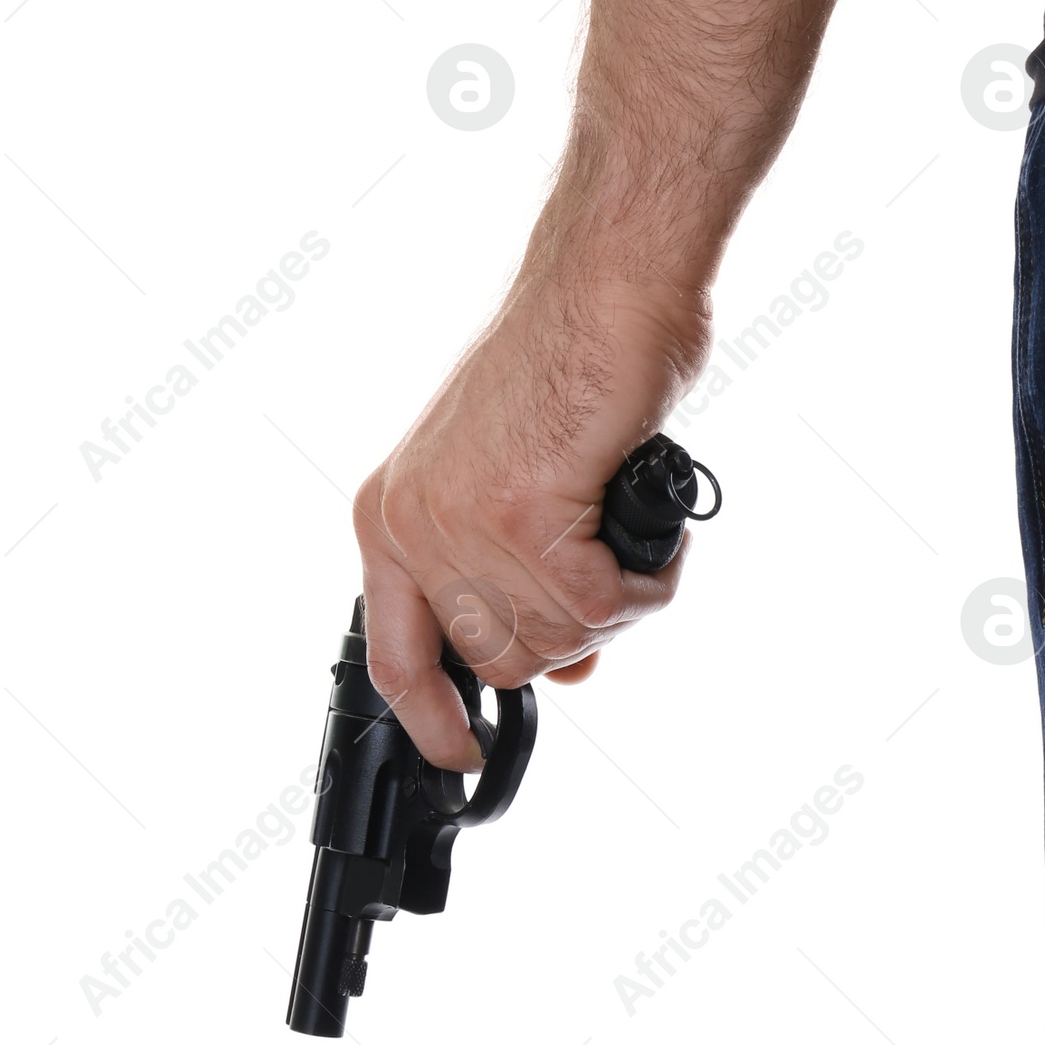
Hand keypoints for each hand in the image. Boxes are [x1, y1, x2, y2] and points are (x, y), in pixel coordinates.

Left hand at [352, 256, 710, 769]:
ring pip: (559, 639)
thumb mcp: (513, 477)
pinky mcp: (521, 514)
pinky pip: (599, 605)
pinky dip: (646, 582)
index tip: (463, 756)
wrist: (605, 289)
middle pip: (502, 660)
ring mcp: (460, 521)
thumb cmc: (572, 364)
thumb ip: (516, 572)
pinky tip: (652, 532)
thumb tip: (568, 666)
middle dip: (573, 632)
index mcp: (393, 514)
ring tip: (633, 532)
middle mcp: (411, 523)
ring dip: (619, 601)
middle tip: (613, 573)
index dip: (432, 720)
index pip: (394, 656)